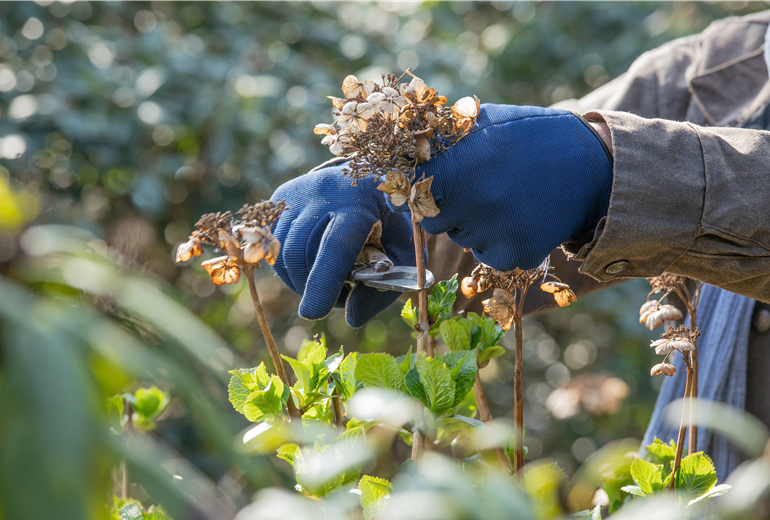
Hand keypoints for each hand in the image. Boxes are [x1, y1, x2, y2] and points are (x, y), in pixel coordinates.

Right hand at [270, 166, 413, 326]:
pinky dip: (289, 267)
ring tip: (328, 279)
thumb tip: (350, 317)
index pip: (336, 245)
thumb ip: (381, 290)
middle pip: (301, 253)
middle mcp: (323, 192)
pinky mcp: (280, 200)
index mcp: (361, 203)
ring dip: (301, 280)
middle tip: (340, 295)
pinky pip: (272, 246)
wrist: (371, 179)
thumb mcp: (402, 255)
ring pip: (282, 253)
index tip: (313, 313)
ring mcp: (296, 193)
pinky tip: (312, 263)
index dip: (323, 280)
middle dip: (313, 287)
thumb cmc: (390, 223)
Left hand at [416, 104, 612, 270]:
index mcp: (456, 166)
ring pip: (462, 238)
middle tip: (478, 189)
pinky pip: (489, 256)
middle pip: (433, 220)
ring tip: (506, 199)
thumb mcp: (488, 121)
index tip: (435, 181)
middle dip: (448, 208)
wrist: (595, 167)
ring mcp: (492, 232)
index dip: (420, 186)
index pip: (411, 190)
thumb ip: (445, 137)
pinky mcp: (515, 255)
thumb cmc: (534, 137)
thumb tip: (409, 148)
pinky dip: (500, 243)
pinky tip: (521, 219)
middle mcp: (469, 202)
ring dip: (475, 225)